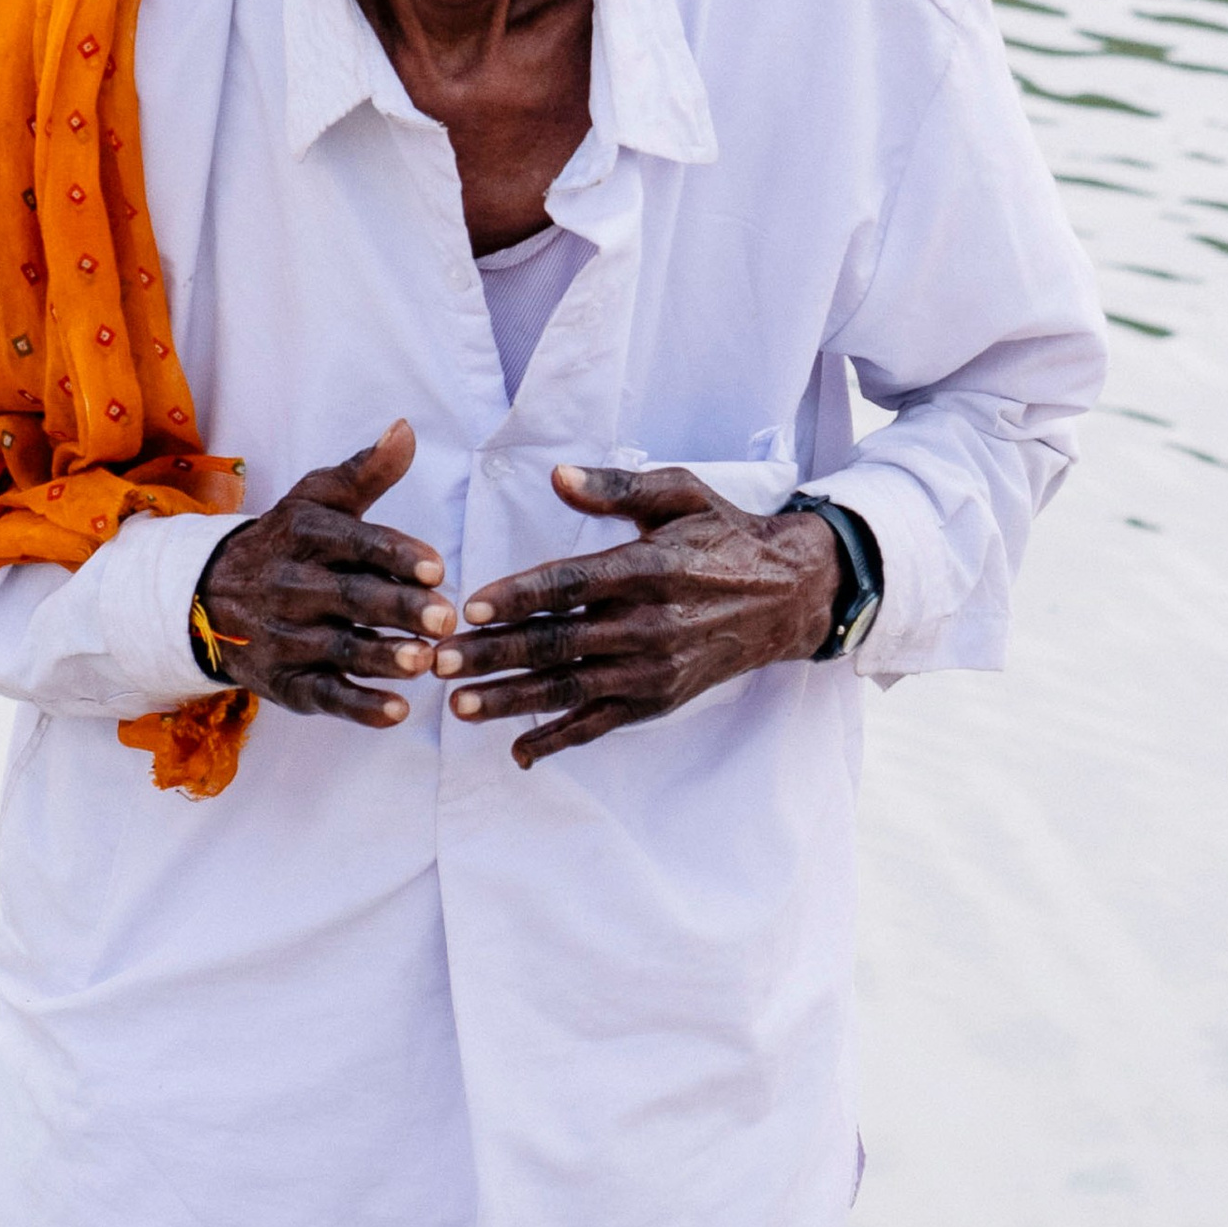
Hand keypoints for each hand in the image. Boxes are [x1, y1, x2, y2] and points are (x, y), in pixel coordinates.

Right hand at [191, 419, 453, 728]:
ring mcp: (286, 637)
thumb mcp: (317, 499)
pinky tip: (398, 712)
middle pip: (351, 598)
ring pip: (338, 650)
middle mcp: (292, 586)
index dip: (397, 556)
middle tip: (445, 618)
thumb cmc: (288, 541)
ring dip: (382, 659)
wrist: (207, 595)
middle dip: (398, 609)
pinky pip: (323, 696)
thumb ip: (367, 471)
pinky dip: (358, 707)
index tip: (438, 568)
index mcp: (306, 535)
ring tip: (424, 662)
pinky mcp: (285, 682)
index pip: (355, 544)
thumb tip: (405, 429)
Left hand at [435, 464, 844, 768]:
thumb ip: (616, 487)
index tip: (470, 606)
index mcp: (649, 567)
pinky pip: (601, 724)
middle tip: (441, 661)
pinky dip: (559, 739)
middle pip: (558, 642)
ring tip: (460, 706)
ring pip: (570, 689)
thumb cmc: (723, 534)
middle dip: (495, 654)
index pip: (571, 584)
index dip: (519, 595)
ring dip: (512, 700)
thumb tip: (558, 476)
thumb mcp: (680, 494)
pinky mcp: (659, 699)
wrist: (786, 596)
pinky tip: (519, 750)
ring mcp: (654, 669)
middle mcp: (650, 624)